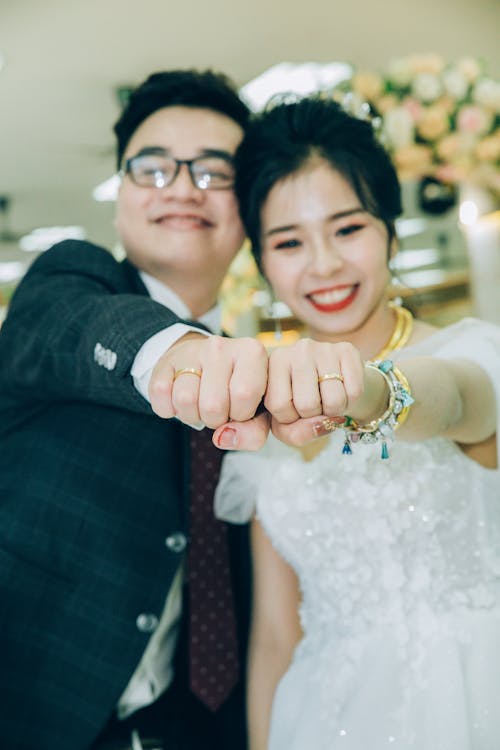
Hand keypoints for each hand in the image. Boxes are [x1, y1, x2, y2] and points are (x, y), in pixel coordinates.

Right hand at [149, 332, 268, 437]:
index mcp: (252, 353)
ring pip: (185, 400)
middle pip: (213, 404)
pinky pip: (160, 394)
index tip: (241, 409)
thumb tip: (223, 437)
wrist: (203, 365)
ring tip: (200, 405)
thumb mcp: (256, 411)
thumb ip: (253, 433)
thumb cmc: (235, 391)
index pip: (245, 395)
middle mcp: (221, 346)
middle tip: (219, 410)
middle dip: (216, 419)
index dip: (242, 414)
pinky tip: (180, 400)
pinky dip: (168, 409)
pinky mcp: (165, 361)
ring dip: (192, 415)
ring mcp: (191, 351)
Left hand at [264, 339, 384, 447]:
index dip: (290, 418)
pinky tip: (344, 391)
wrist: (338, 380)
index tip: (295, 411)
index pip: (279, 405)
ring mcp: (323, 348)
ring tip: (329, 400)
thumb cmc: (305, 403)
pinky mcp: (347, 350)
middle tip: (316, 406)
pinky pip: (354, 391)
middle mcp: (297, 350)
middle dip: (315, 416)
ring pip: (333, 400)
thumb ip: (293, 434)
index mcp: (274, 364)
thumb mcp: (288, 422)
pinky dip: (352, 401)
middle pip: (307, 404)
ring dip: (335, 411)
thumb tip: (319, 425)